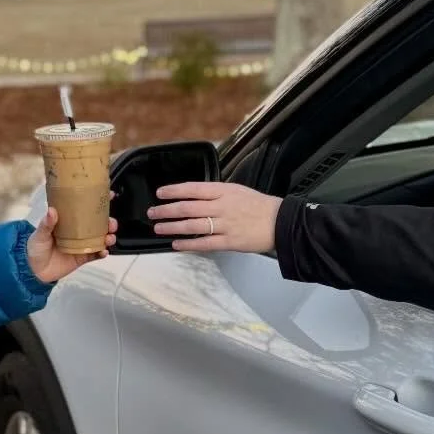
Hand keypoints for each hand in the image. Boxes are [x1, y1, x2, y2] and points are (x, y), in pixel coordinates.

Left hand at [27, 207, 118, 283]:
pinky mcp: (82, 257)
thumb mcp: (39, 234)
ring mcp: (81, 245)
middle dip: (108, 222)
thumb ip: (46, 224)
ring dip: (108, 237)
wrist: (33, 271)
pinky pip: (95, 255)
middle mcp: (77, 232)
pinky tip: (104, 251)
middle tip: (111, 223)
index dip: (98, 202)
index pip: (84, 208)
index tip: (109, 195)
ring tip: (109, 237)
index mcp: (68, 221)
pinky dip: (102, 253)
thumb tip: (51, 211)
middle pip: (98, 224)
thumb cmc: (35, 248)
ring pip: (100, 239)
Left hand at [148, 181, 281, 254]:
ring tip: (158, 228)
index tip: (160, 193)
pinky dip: (188, 244)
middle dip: (166, 210)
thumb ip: (216, 193)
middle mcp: (222, 207)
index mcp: (224, 191)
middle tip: (153, 212)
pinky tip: (176, 244)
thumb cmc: (260, 206)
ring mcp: (224, 225)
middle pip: (187, 208)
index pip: (192, 189)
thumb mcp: (237, 190)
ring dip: (172, 227)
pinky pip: (204, 243)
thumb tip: (194, 196)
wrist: (280, 222)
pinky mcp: (229, 242)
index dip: (173, 191)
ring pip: (192, 226)